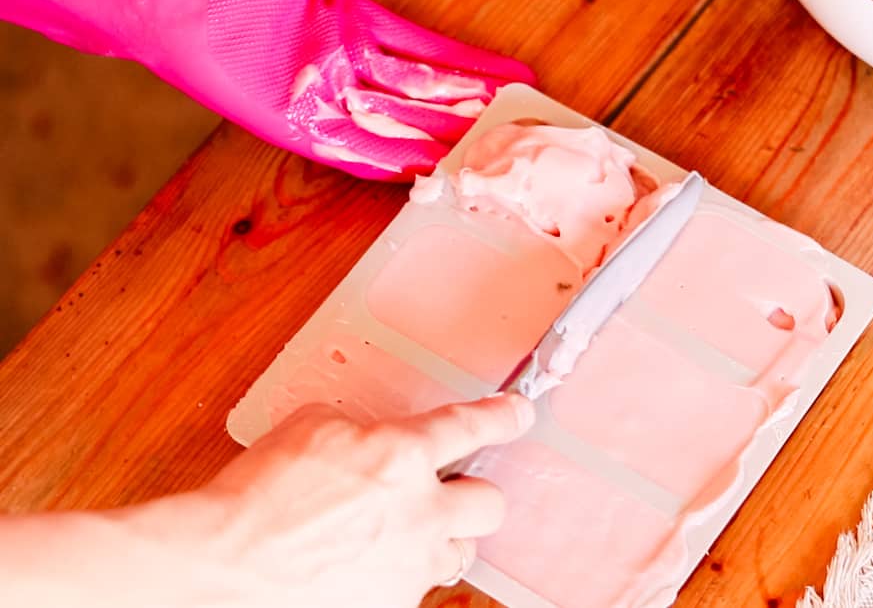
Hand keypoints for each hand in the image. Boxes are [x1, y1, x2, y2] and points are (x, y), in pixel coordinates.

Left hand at [0, 0, 534, 179]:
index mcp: (348, 23)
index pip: (426, 52)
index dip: (472, 66)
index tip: (515, 79)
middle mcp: (339, 64)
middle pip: (421, 93)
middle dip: (469, 108)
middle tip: (516, 124)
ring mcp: (317, 97)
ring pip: (395, 123)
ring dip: (439, 138)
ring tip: (484, 152)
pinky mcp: (292, 125)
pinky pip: (350, 151)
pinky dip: (387, 162)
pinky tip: (424, 173)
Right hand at [199, 393, 535, 605]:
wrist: (224, 568)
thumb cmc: (255, 498)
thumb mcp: (310, 430)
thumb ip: (358, 430)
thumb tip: (371, 438)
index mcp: (402, 455)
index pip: (474, 428)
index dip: (505, 418)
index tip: (518, 415)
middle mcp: (421, 512)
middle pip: (491, 504)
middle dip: (474, 496)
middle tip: (448, 493)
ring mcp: (411, 565)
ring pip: (460, 554)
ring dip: (441, 541)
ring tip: (405, 536)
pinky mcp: (395, 605)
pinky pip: (416, 588)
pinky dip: (400, 576)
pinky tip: (366, 568)